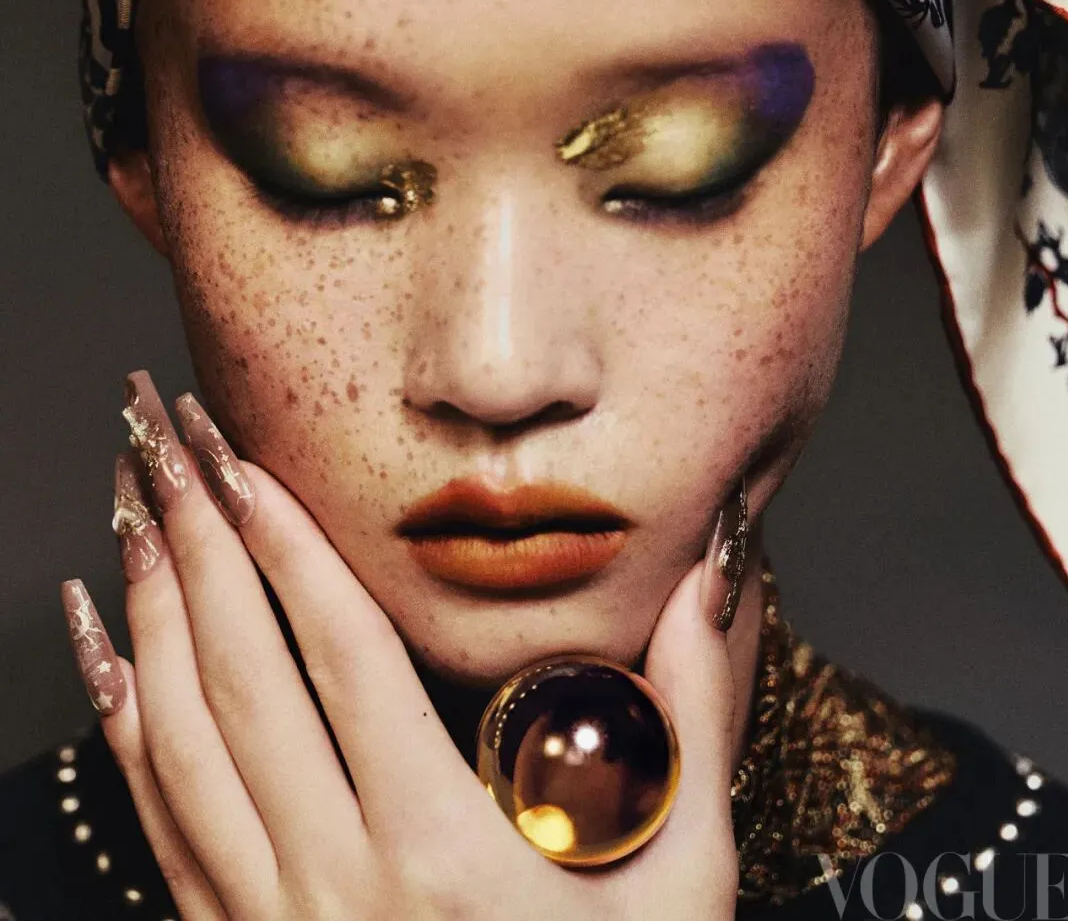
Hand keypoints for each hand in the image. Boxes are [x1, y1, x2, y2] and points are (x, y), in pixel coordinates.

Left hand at [62, 371, 738, 919]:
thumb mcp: (683, 887)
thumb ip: (691, 729)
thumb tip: (706, 587)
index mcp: (444, 854)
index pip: (347, 661)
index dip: (292, 552)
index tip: (251, 466)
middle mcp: (337, 882)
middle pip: (244, 680)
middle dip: (200, 543)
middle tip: (170, 441)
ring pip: (181, 743)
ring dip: (150, 614)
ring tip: (133, 512)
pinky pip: (159, 825)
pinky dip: (125, 728)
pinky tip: (110, 658)